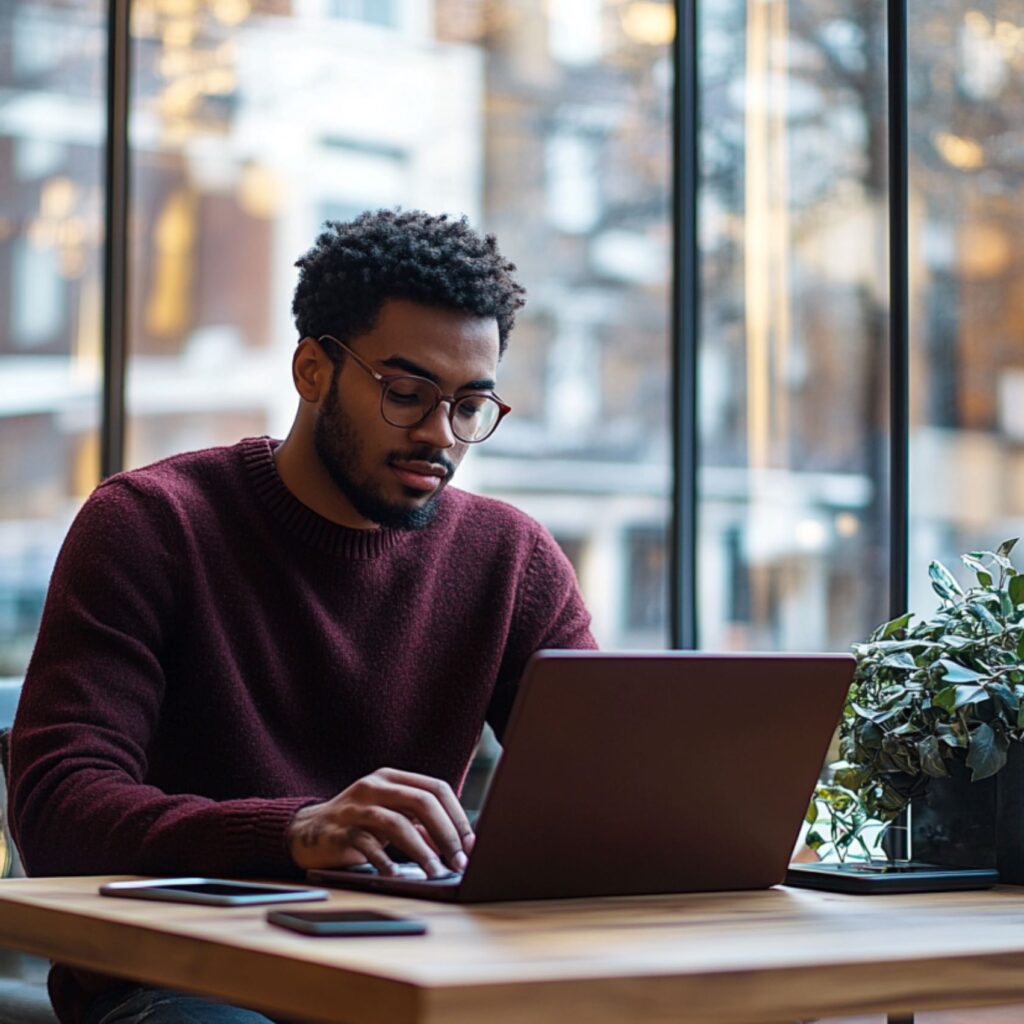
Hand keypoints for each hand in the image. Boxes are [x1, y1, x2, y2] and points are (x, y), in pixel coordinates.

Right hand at [287, 768, 474, 878]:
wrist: (307, 831)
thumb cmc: (360, 825)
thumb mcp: (392, 818)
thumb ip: (422, 825)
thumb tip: (459, 846)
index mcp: (393, 778)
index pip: (436, 788)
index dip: (457, 816)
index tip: (471, 844)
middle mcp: (375, 785)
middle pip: (422, 801)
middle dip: (446, 833)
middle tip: (459, 860)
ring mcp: (355, 806)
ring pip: (397, 823)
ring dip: (422, 851)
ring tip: (436, 872)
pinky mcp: (338, 830)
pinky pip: (367, 844)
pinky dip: (385, 861)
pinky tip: (397, 875)